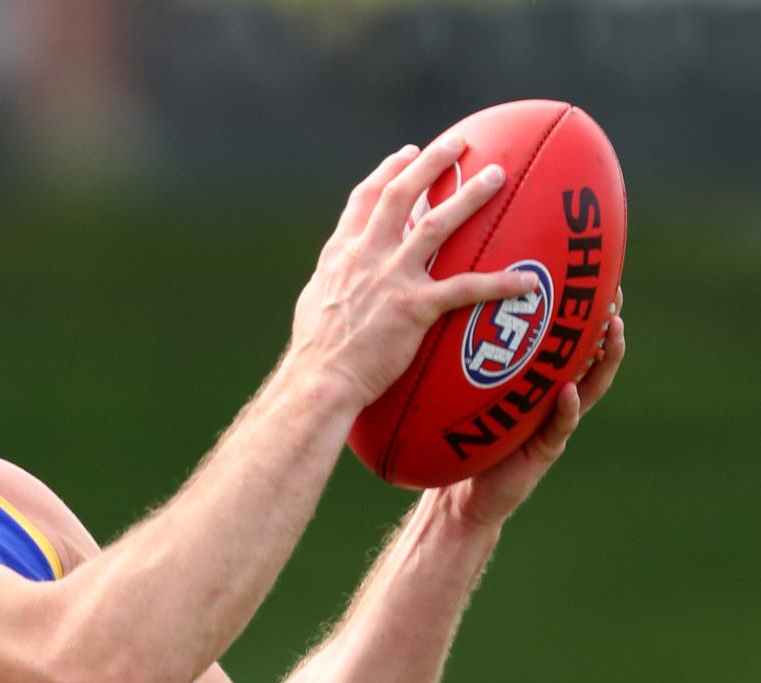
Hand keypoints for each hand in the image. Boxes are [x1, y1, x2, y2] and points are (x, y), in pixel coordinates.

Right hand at [291, 134, 535, 409]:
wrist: (320, 378)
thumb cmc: (316, 350)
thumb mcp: (316, 299)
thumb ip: (334, 277)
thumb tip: (339, 272)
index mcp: (342, 252)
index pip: (366, 198)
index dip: (389, 171)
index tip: (409, 153)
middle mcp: (366, 255)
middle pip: (400, 195)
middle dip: (431, 163)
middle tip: (459, 142)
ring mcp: (391, 279)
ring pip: (435, 225)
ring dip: (468, 196)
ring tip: (497, 175)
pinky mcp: (414, 308)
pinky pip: (464, 289)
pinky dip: (499, 283)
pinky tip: (528, 280)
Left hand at [434, 288, 626, 527]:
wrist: (459, 492)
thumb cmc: (460, 433)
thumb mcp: (463, 386)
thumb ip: (464, 354)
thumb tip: (446, 300)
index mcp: (537, 380)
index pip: (566, 339)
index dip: (582, 311)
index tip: (592, 276)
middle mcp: (551, 398)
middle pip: (589, 357)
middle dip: (605, 327)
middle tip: (614, 297)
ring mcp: (552, 424)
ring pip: (589, 387)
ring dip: (603, 360)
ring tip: (611, 332)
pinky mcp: (543, 451)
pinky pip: (559, 426)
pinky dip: (567, 409)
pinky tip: (570, 390)